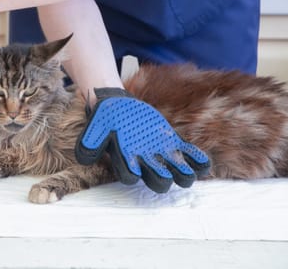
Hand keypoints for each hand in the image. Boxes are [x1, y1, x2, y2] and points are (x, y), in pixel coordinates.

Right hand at [75, 88, 209, 192]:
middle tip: (168, 175)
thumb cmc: (106, 118)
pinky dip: (196, 159)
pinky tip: (203, 163)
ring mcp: (160, 153)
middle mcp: (144, 161)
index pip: (129, 176)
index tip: (135, 170)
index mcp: (125, 159)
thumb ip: (90, 142)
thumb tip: (84, 158)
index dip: (132, 175)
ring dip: (183, 174)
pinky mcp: (171, 142)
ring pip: (176, 172)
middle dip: (164, 180)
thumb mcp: (95, 128)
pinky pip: (188, 154)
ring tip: (189, 172)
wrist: (118, 106)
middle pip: (157, 181)